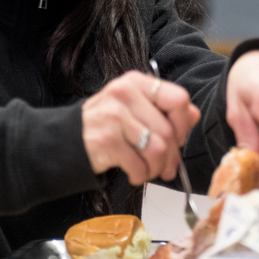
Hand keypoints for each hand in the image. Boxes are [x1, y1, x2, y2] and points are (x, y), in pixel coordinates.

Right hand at [82, 71, 200, 184]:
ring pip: (157, 148)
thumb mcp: (134, 109)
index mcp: (136, 82)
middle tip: (167, 166)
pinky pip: (139, 165)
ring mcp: (114, 116)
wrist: (65, 141)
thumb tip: (193, 115)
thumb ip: (164, 109)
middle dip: (172, 155)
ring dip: (157, 168)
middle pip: (169, 130)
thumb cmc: (105, 125)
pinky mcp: (106, 140)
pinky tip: (135, 174)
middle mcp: (125, 94)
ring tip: (149, 170)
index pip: (178, 99)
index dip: (183, 123)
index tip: (178, 137)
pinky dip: (141, 176)